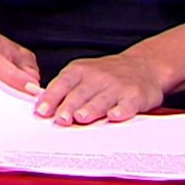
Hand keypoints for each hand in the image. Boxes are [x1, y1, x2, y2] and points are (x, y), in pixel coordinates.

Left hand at [34, 51, 166, 124]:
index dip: (51, 98)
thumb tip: (40, 108)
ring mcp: (116, 86)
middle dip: (68, 106)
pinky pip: (127, 104)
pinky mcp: (135, 95)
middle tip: (60, 119)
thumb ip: (63, 89)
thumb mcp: (82, 74)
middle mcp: (97, 77)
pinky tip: (114, 116)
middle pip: (80, 93)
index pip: (62, 83)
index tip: (41, 111)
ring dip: (90, 108)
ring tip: (80, 118)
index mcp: (80, 71)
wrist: (143, 65)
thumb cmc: (106, 74)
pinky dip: (121, 110)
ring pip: (101, 99)